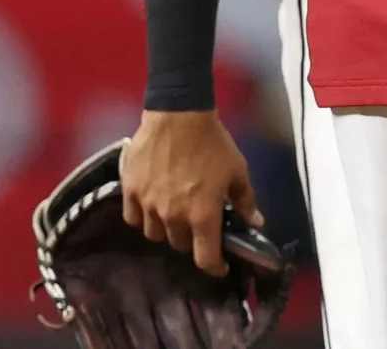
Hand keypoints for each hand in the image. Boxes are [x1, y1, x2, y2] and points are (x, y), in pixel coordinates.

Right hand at [119, 110, 259, 275]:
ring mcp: (149, 205)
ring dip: (167, 231)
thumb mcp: (238, 171)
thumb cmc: (214, 144)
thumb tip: (256, 223)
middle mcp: (173, 216)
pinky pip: (134, 219)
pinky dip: (144, 219)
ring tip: (176, 216)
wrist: (179, 116)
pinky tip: (152, 209)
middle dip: (193, 241)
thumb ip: (246, 201)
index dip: (214, 268)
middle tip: (200, 227)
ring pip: (155, 235)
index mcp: (203, 214)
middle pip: (180, 245)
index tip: (220, 268)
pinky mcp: (130, 192)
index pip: (205, 257)